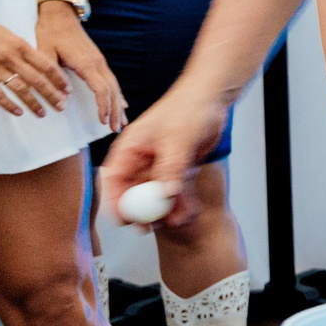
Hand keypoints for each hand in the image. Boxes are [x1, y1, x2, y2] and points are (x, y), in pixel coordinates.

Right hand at [0, 5, 67, 116]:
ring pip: (19, 89)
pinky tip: (18, 112)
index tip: (66, 89)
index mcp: (18, 44)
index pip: (45, 65)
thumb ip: (20, 48)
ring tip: (43, 113)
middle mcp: (9, 56)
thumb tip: (34, 62)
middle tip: (61, 106)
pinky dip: (9, 105)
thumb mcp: (5, 33)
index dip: (58, 79)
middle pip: (36, 80)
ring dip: (33, 103)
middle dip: (51, 95)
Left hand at [35, 1, 124, 128]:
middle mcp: (97, 62)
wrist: (60, 13)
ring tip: (122, 122)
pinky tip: (121, 104)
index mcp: (86, 62)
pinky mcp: (98, 60)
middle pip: (112, 90)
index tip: (103, 121)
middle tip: (116, 129)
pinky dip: (117, 94)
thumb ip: (52, 75)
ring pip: (115, 86)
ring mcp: (100, 61)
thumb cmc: (50, 32)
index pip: (101, 89)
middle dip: (116, 111)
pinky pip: (111, 80)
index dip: (103, 106)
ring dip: (119, 105)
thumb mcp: (45, 52)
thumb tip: (62, 99)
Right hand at [99, 81, 229, 229]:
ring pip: (156, 195)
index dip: (115, 202)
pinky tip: (190, 212)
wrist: (212, 98)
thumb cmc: (188, 108)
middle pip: (134, 192)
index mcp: (129, 149)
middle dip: (143, 211)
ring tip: (180, 220)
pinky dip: (181, 202)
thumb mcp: (177, 138)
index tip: (125, 221)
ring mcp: (158, 165)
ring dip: (166, 210)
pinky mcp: (176, 168)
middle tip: (154, 227)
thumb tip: (164, 193)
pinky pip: (174, 191)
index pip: (113, 180)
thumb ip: (170, 167)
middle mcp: (140, 159)